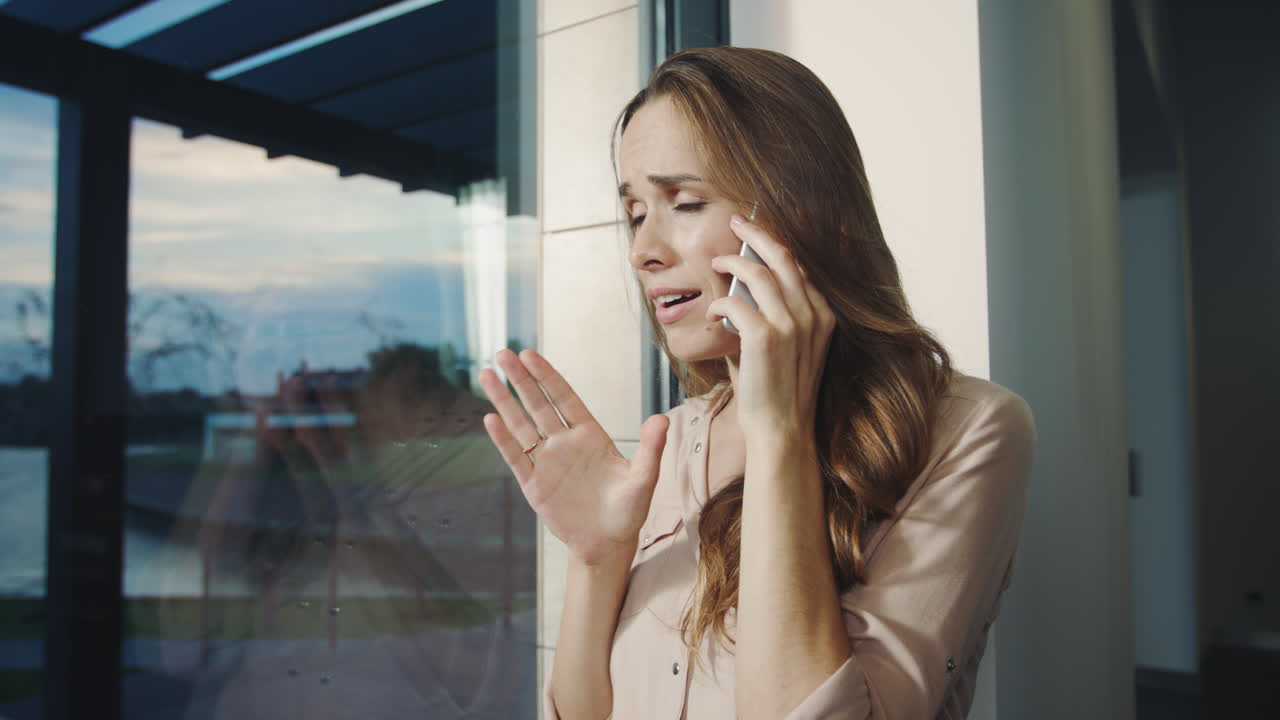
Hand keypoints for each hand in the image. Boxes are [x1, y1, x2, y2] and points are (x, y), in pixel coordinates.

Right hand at [478, 349, 669, 565]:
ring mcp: (547, 463)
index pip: (563, 398)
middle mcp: (564, 443)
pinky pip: (516, 458)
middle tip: (503, 354)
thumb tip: (662, 419)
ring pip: (521, 426)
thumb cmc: (628, 511)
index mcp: (589, 435)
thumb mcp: (643, 479)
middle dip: (520, 380)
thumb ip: (651, 449)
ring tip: (486, 376)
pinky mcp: (534, 486)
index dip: (546, 377)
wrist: (608, 544)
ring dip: (504, 402)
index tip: (530, 355)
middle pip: (537, 405)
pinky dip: (503, 440)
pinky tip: (490, 420)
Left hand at [705, 215, 835, 440]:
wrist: (781, 429)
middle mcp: (812, 315)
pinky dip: (719, 302)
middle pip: (783, 257)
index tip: (755, 234)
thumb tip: (740, 286)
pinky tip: (713, 312)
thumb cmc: (776, 390)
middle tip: (737, 223)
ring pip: (758, 273)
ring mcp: (791, 325)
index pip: (799, 268)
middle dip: (757, 234)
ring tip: (716, 263)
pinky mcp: (765, 337)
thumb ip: (771, 315)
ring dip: (732, 262)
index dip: (775, 246)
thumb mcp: (786, 347)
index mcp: (823, 316)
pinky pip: (735, 302)